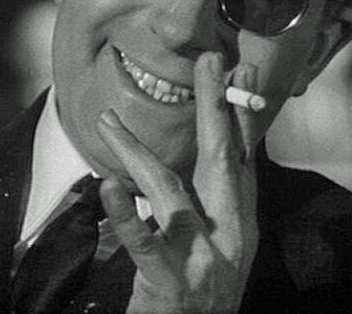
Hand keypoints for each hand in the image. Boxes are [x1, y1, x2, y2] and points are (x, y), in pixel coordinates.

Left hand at [95, 52, 259, 313]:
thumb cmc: (200, 291)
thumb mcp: (220, 242)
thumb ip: (218, 196)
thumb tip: (218, 143)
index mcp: (240, 223)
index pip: (243, 156)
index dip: (243, 111)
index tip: (242, 68)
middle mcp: (231, 237)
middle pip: (222, 160)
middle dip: (217, 106)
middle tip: (211, 61)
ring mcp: (203, 261)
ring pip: (170, 193)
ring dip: (137, 152)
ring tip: (108, 121)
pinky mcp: (171, 284)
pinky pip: (145, 244)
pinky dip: (125, 213)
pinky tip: (108, 185)